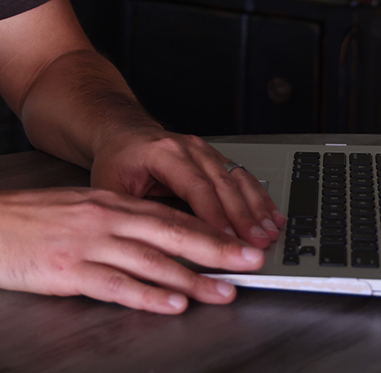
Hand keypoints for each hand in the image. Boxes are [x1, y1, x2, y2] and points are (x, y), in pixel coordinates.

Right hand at [0, 186, 264, 312]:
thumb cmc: (14, 220)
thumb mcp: (68, 208)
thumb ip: (105, 219)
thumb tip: (141, 235)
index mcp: (103, 201)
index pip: (165, 214)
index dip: (206, 227)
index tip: (237, 239)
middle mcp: (101, 217)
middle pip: (169, 233)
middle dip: (215, 248)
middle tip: (251, 261)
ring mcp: (84, 243)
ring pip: (150, 259)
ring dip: (192, 277)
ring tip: (223, 291)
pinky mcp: (66, 269)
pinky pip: (116, 283)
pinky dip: (148, 294)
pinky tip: (171, 303)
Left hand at [90, 129, 284, 249]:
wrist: (125, 134)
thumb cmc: (117, 161)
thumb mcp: (110, 186)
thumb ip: (128, 214)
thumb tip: (143, 246)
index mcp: (163, 152)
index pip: (195, 185)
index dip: (214, 214)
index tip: (228, 240)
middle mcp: (188, 148)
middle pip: (222, 184)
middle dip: (243, 217)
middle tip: (257, 243)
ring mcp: (204, 151)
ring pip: (236, 180)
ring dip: (256, 208)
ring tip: (270, 233)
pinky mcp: (215, 159)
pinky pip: (241, 178)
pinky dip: (259, 198)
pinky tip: (271, 216)